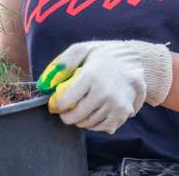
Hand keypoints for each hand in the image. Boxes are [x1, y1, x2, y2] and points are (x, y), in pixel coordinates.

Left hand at [38, 40, 172, 133]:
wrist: (135, 61)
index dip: (56, 104)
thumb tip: (43, 84)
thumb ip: (61, 64)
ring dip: (80, 119)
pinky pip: (101, 127)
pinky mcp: (123, 114)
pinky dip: (94, 123)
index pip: (64, 101)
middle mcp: (104, 93)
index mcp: (91, 76)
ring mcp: (115, 105)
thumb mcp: (81, 50)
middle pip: (75, 116)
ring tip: (82, 105)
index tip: (56, 102)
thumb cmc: (103, 55)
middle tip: (67, 107)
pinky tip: (94, 110)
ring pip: (87, 123)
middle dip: (66, 114)